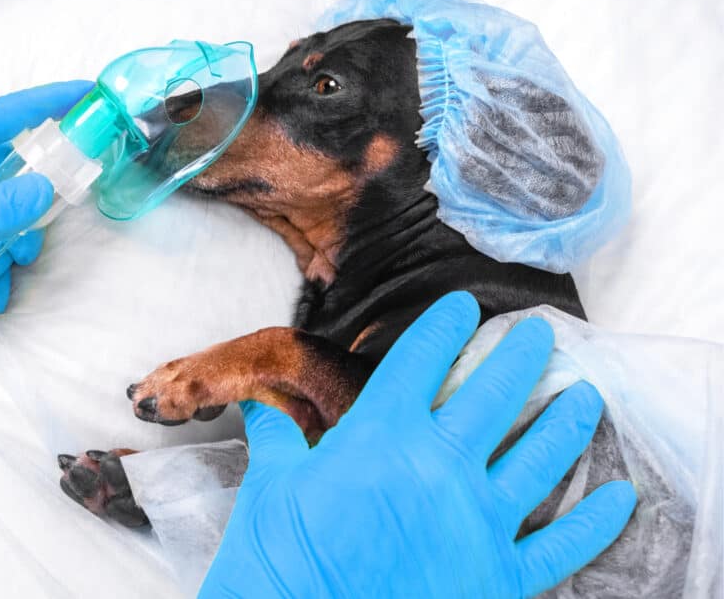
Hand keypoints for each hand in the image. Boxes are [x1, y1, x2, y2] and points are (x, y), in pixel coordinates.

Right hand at [200, 292, 636, 597]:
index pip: (422, 360)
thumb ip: (276, 439)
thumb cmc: (279, 559)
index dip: (444, 326)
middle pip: (495, 393)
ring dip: (568, 421)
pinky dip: (596, 521)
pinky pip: (563, 544)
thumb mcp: (270, 487)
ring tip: (586, 396)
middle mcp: (438, 464)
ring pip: (542, 455)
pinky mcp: (499, 574)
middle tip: (541, 334)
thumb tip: (260, 407)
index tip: (461, 308)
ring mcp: (477, 519)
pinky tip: (620, 497)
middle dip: (522, 355)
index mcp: (380, 435)